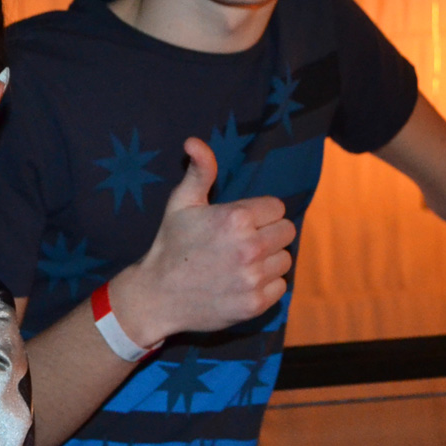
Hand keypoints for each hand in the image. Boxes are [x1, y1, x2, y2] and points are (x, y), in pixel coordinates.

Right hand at [106, 138, 295, 348]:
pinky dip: (266, 284)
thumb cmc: (171, 244)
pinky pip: (281, 286)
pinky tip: (243, 281)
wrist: (158, 295)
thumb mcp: (181, 203)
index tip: (240, 222)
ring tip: (242, 262)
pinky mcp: (256, 304)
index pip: (277, 207)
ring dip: (269, 259)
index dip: (259, 213)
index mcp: (236, 218)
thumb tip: (195, 141)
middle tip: (243, 241)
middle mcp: (249, 248)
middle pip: (287, 232)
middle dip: (268, 233)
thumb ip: (200, 171)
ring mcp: (254, 278)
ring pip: (285, 260)